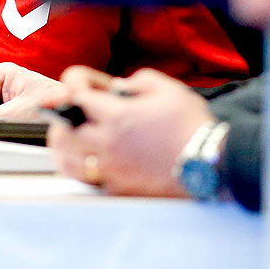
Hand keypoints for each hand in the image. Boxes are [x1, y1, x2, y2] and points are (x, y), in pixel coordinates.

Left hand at [49, 66, 215, 195]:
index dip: (74, 81)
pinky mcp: (118, 188)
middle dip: (61, 115)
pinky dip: (79, 169)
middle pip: (61, 130)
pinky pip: (85, 180)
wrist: (208, 163)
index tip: (81, 81)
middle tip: (69, 110)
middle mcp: (107, 143)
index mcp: (117, 116)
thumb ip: (137, 81)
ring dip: (62, 145)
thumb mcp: (168, 88)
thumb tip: (118, 88)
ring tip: (70, 137)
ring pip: (66, 160)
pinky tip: (86, 161)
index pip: (76, 93)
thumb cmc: (190, 126)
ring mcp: (110, 169)